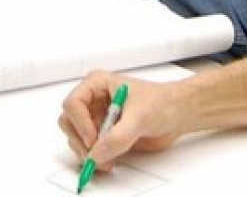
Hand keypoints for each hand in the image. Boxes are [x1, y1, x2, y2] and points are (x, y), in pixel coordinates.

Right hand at [58, 71, 184, 173]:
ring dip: (87, 153)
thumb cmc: (162, 102)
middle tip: (95, 156)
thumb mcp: (140, 117)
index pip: (73, 103)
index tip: (93, 140)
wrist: (177, 115)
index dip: (80, 124)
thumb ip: (118, 136)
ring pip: (76, 138)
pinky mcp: (104, 135)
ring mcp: (97, 119)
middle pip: (69, 122)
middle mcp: (93, 101)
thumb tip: (97, 153)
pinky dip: (94, 158)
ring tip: (105, 161)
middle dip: (80, 141)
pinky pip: (89, 149)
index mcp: (97, 84)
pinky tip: (108, 162)